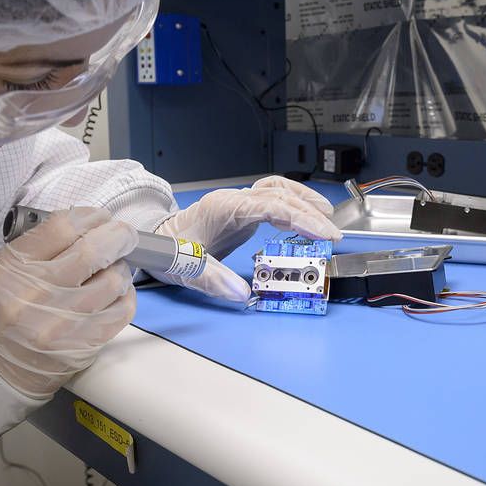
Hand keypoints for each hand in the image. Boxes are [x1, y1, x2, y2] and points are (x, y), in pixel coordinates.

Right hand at [0, 207, 137, 397]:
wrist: (0, 365)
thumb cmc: (10, 310)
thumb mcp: (10, 270)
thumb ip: (45, 244)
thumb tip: (93, 223)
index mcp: (11, 269)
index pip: (62, 227)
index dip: (90, 216)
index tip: (100, 218)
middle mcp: (34, 295)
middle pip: (93, 250)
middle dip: (118, 236)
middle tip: (123, 235)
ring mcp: (60, 323)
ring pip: (114, 279)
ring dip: (120, 268)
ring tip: (111, 270)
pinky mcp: (83, 344)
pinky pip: (123, 309)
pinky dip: (125, 295)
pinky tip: (114, 293)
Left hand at [153, 176, 341, 301]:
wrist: (152, 241)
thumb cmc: (166, 249)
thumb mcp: (182, 265)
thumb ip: (211, 278)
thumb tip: (240, 294)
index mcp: (224, 207)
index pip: (271, 205)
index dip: (300, 217)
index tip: (322, 232)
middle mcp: (234, 200)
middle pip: (280, 195)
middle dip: (310, 213)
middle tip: (332, 234)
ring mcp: (238, 204)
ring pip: (278, 192)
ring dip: (304, 202)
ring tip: (327, 218)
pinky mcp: (241, 212)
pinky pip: (272, 200)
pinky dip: (292, 204)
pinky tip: (305, 216)